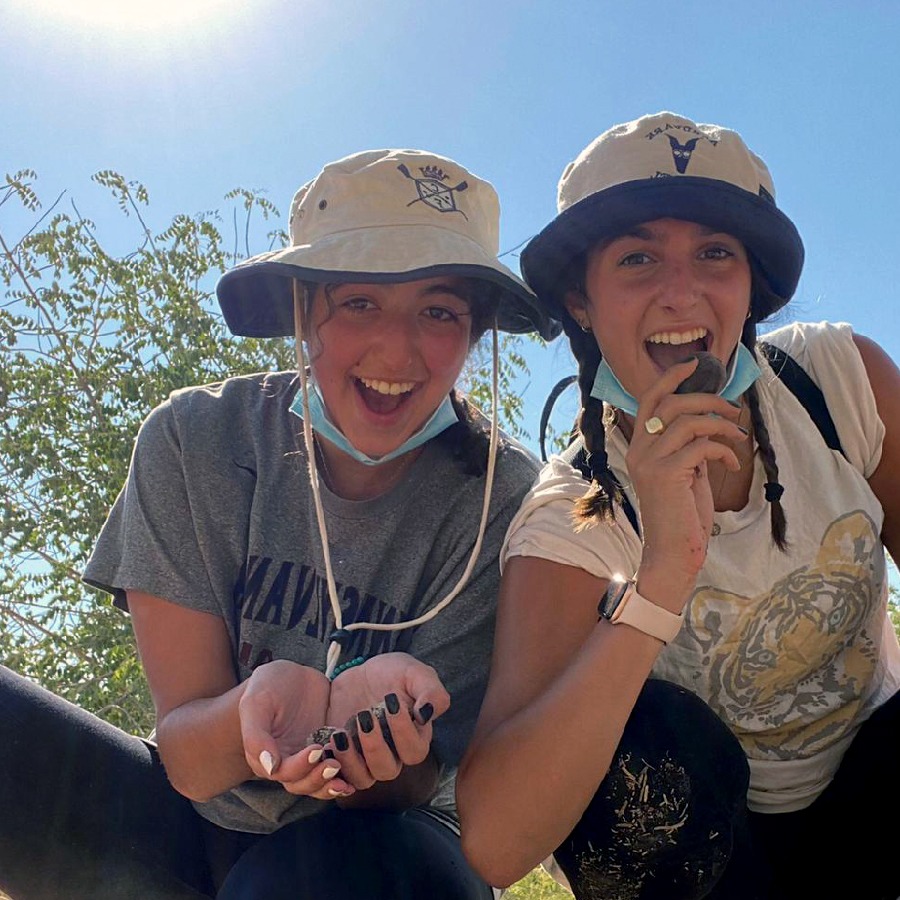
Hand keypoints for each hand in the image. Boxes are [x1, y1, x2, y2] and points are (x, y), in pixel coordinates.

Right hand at [239, 659, 352, 798]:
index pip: (283, 773)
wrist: (293, 674)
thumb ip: (256, 735)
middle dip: (318, 779)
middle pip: (301, 784)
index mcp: (265, 756)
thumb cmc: (268, 685)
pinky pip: (334, 770)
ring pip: (318, 784)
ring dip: (330, 785)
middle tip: (334, 765)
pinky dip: (344, 777)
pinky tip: (354, 778)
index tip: (316, 750)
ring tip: (345, 780)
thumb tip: (270, 768)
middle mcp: (287, 762)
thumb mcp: (256, 703)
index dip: (299, 767)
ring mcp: (308, 757)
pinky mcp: (327, 749)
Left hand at [323, 652, 449, 789]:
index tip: (391, 702)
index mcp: (415, 738)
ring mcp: (366, 759)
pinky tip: (329, 741)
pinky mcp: (345, 756)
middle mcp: (393, 755)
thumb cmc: (395, 674)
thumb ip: (431, 692)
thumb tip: (426, 714)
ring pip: (363, 778)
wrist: (361, 674)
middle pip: (387, 770)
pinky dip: (333, 762)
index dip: (403, 732)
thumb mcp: (415, 674)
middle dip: (374, 746)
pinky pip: (339, 774)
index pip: (414, 751)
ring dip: (351, 760)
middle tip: (365, 714)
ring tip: (341, 734)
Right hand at [628, 358, 746, 587]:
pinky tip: (732, 466)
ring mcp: (650, 461)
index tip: (695, 365)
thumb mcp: (685, 472)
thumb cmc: (682, 515)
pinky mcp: (666, 474)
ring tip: (738, 437)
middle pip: (672, 403)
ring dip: (721, 424)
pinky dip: (723, 450)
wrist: (674, 552)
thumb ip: (688, 446)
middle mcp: (639, 450)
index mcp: (639, 447)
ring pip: (689, 420)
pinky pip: (701, 445)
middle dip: (708, 399)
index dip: (671, 378)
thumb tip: (709, 420)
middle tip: (733, 410)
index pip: (649, 400)